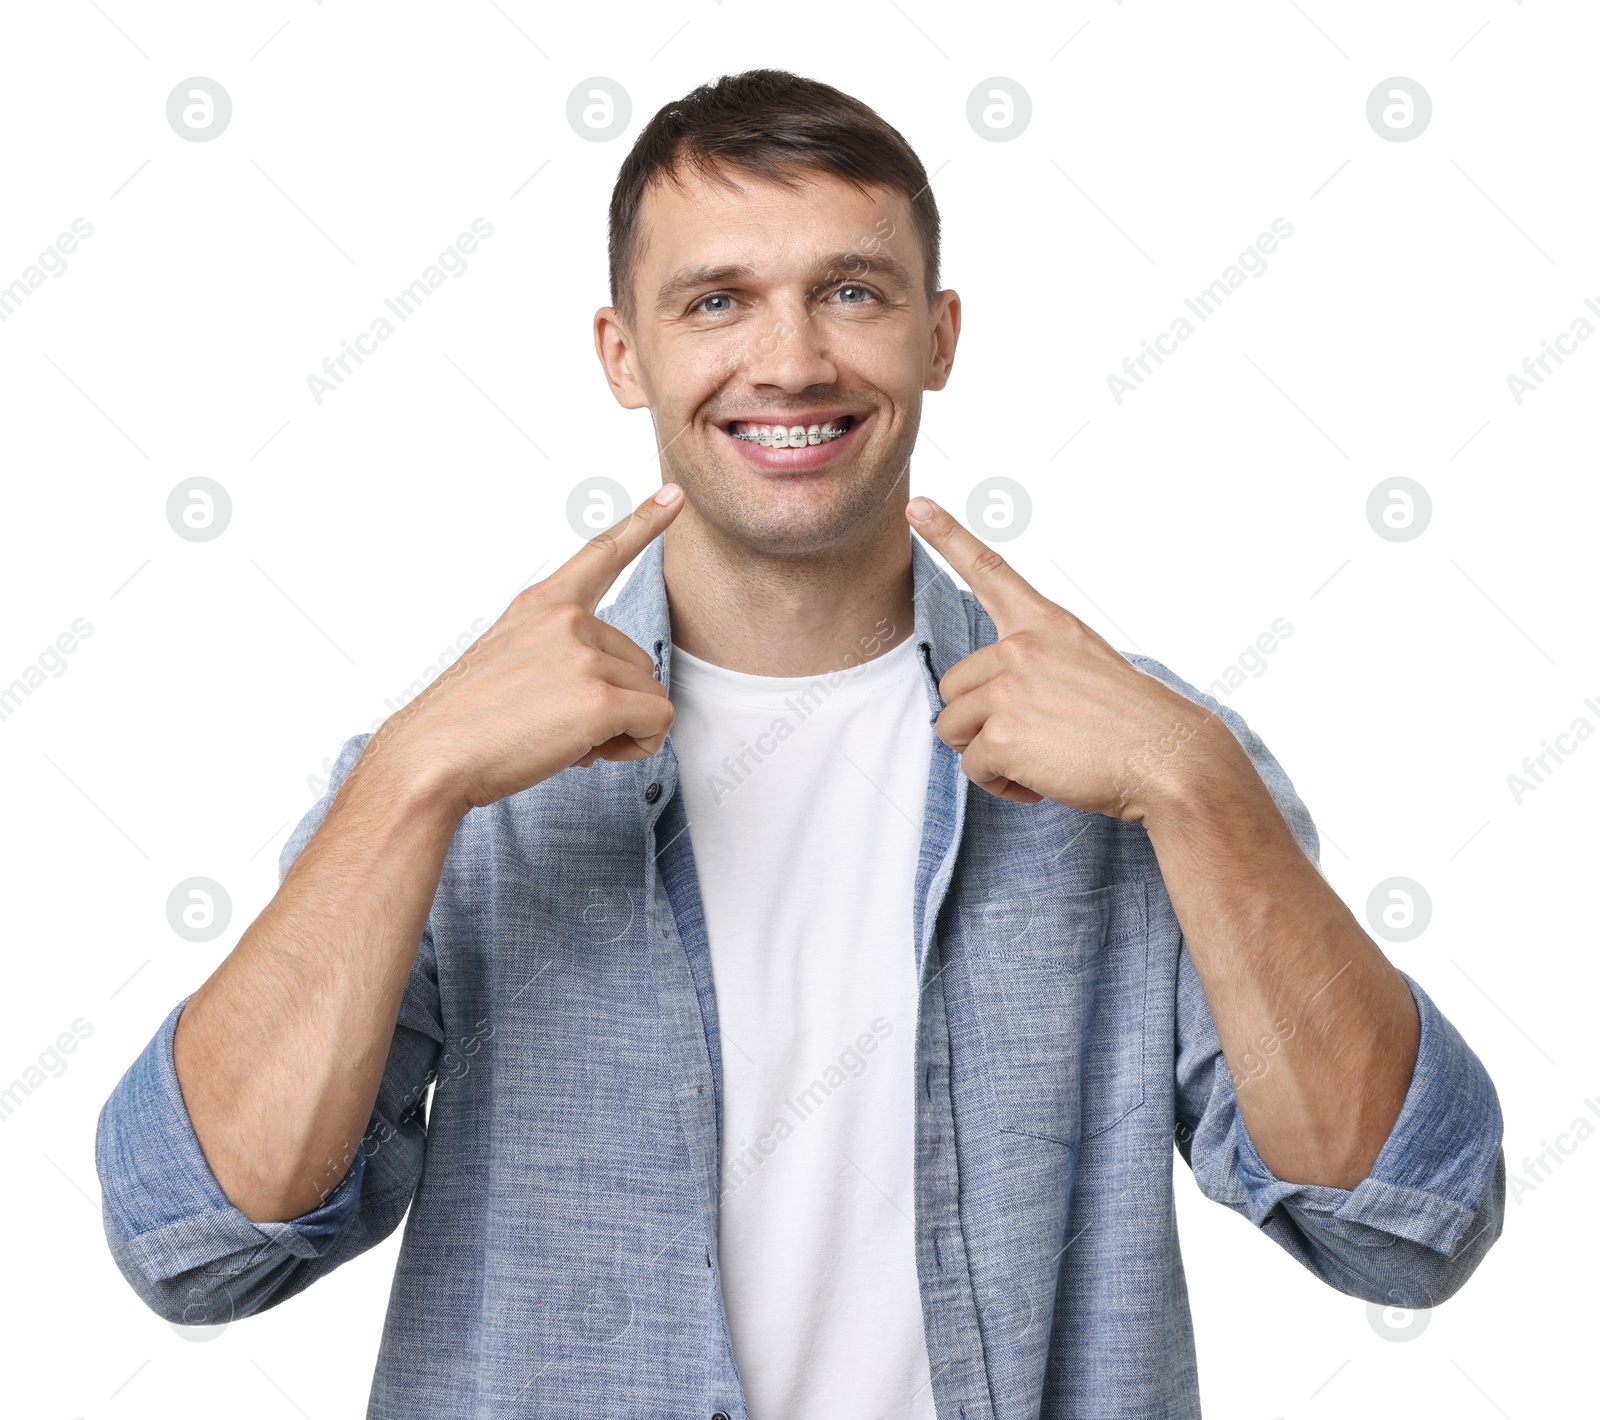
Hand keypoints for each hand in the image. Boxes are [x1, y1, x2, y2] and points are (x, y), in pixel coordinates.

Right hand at [372, 485, 685, 814]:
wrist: (430, 758)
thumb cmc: (466, 723)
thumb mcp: (509, 661)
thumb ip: (560, 654)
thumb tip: (613, 690)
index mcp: (541, 604)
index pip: (602, 555)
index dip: (644, 523)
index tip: (674, 495)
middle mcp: (567, 619)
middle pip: (640, 664)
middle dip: (613, 703)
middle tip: (556, 723)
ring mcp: (584, 654)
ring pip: (650, 696)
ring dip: (619, 729)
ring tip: (559, 738)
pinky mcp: (599, 698)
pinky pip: (657, 723)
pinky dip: (635, 746)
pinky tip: (587, 751)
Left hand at [905, 496, 1224, 819]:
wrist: (1169, 759)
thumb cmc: (1132, 724)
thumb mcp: (1085, 666)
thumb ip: (1033, 667)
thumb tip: (985, 702)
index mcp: (1046, 623)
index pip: (989, 570)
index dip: (947, 536)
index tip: (915, 506)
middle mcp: (1021, 646)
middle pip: (953, 688)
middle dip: (981, 722)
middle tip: (1035, 737)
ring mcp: (1008, 688)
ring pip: (952, 728)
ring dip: (987, 755)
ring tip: (1040, 758)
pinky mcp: (1001, 734)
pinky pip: (972, 766)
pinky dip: (1001, 784)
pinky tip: (1041, 780)